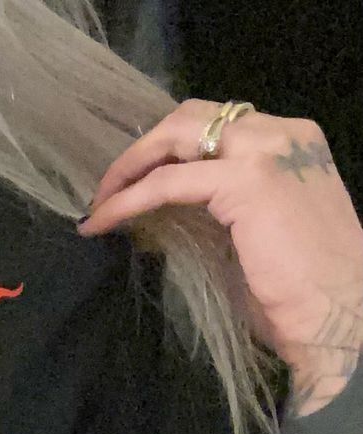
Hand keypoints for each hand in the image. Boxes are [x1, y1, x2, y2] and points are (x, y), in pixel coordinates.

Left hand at [76, 101, 362, 391]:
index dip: (165, 150)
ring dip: (129, 168)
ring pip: (175, 137)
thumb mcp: (252, 235)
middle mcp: (282, 134)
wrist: (337, 314)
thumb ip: (217, 210)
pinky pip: (168, 182)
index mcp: (290, 143)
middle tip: (105, 190)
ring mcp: (266, 151)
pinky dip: (129, 199)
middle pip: (191, 117)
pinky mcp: (246, 181)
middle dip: (141, 151)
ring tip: (98, 204)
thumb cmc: (298, 292)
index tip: (130, 183)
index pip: (215, 125)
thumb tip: (162, 217)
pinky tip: (103, 220)